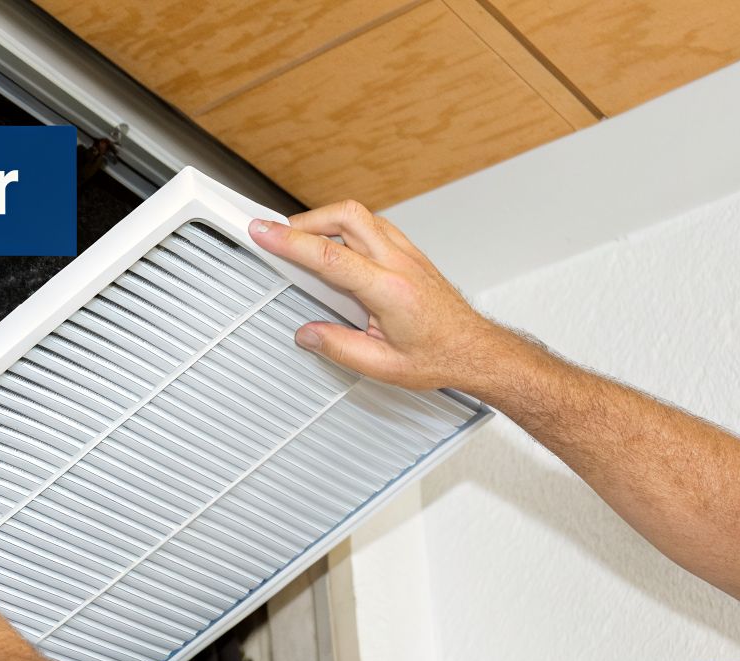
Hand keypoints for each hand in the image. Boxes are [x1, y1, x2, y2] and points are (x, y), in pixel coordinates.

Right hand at [249, 200, 524, 393]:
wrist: (474, 350)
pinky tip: (336, 247)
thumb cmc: (438, 356)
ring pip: (359, 215)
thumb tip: (307, 334)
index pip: (331, 256)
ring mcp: (406, 253)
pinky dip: (347, 228)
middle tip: (280, 236)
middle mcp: (399, 263)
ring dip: (326, 221)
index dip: (292, 242)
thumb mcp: (383, 366)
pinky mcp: (409, 253)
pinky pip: (373, 225)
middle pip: (346, 216)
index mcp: (389, 291)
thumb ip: (339, 348)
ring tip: (303, 242)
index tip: (264, 232)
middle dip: (306, 220)